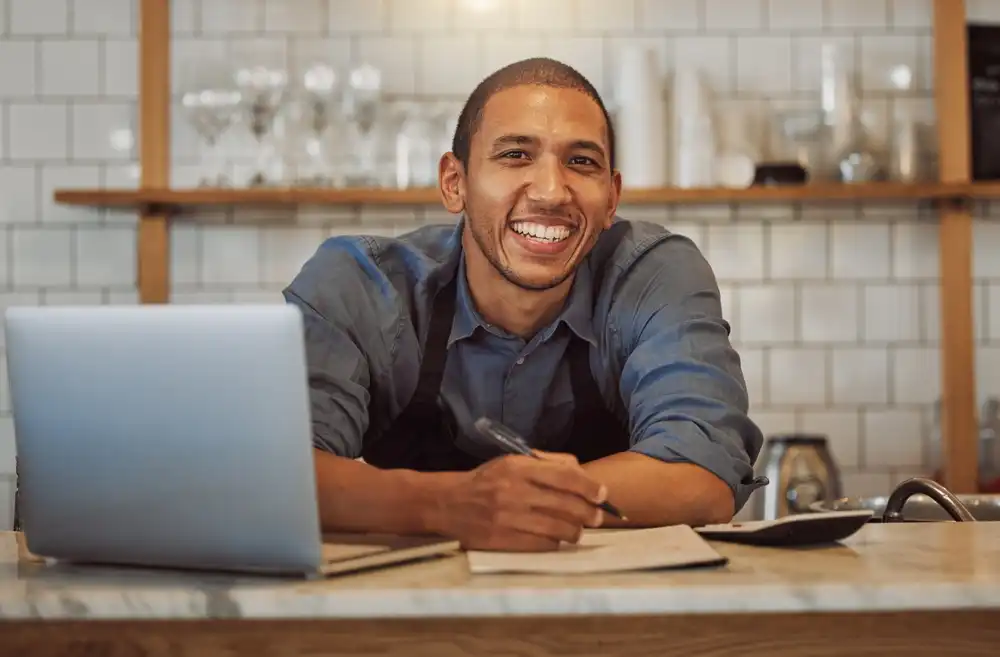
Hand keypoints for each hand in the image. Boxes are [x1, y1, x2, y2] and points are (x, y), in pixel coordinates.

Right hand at [436, 451, 607, 551]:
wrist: (448, 503)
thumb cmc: (487, 481)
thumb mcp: (512, 462)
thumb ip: (547, 464)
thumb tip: (581, 473)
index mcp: (518, 467)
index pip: (565, 477)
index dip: (589, 487)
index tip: (602, 495)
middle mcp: (515, 491)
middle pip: (566, 505)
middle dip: (588, 513)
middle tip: (596, 518)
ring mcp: (509, 518)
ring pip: (558, 529)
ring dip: (575, 532)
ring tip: (577, 531)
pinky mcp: (503, 540)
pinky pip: (542, 545)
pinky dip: (555, 543)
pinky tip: (556, 539)